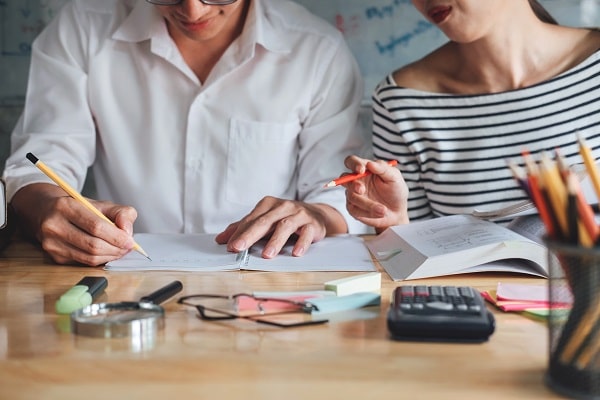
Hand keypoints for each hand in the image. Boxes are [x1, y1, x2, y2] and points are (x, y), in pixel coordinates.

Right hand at [12, 183, 136, 265]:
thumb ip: (121, 213)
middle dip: (115, 249)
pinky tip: (106, 253)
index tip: (130, 241)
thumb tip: (127, 231)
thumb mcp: (102, 204)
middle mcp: (54, 225)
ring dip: (110, 256)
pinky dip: (100, 260)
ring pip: (89, 257)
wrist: (48, 212)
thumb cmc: (79, 208)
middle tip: (127, 247)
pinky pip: (83, 262)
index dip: (116, 236)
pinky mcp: (54, 256)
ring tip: (120, 250)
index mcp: (66, 206)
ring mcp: (51, 243)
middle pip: (93, 245)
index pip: (96, 226)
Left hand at [215, 196, 346, 258]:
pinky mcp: (312, 224)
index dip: (239, 233)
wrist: (317, 214)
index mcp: (268, 204)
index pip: (251, 220)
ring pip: (285, 226)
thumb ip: (244, 228)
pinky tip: (296, 253)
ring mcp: (299, 214)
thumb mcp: (265, 220)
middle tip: (239, 248)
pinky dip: (301, 243)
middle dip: (250, 235)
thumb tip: (221, 239)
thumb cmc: (286, 218)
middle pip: (264, 221)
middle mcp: (283, 207)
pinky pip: (306, 233)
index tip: (229, 246)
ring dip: (275, 241)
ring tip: (266, 255)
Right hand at [343, 155, 408, 230]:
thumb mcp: (394, 178)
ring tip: (383, 210)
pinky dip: (367, 212)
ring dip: (368, 204)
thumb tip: (370, 163)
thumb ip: (383, 168)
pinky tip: (378, 213)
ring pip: (351, 196)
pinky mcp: (353, 208)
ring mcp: (353, 195)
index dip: (353, 164)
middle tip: (361, 190)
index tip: (361, 170)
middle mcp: (356, 181)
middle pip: (343, 178)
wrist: (397, 212)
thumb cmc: (396, 192)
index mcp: (365, 170)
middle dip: (352, 184)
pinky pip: (354, 209)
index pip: (352, 161)